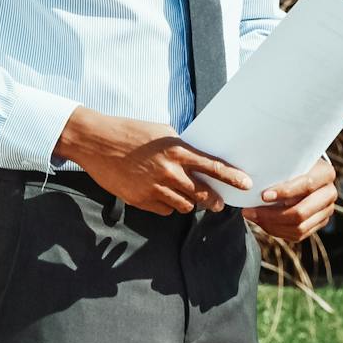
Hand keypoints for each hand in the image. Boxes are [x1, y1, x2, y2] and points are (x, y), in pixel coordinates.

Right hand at [54, 106, 250, 213]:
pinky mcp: (139, 199)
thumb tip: (197, 158)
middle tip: (219, 204)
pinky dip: (168, 206)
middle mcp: (169, 171)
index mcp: (177, 151)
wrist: (96, 142)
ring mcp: (154, 187)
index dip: (232, 177)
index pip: (213, 167)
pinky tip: (164, 196)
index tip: (246, 184)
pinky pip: (164, 210)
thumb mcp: (162, 132)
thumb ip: (181, 147)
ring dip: (189, 203)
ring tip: (188, 197)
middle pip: (202, 193)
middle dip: (214, 201)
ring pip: (184, 205)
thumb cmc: (130, 132)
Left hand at [242, 157, 337, 241]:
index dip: (285, 192)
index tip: (263, 195)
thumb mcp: (288, 161)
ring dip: (271, 225)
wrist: (304, 172)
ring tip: (252, 216)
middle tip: (249, 212)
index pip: (306, 184)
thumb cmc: (292, 164)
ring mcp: (326, 210)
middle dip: (272, 215)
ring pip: (298, 227)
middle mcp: (330, 193)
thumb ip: (278, 167)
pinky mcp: (319, 223)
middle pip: (302, 212)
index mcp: (326, 173)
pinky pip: (297, 235)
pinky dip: (277, 231)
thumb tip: (251, 179)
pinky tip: (262, 222)